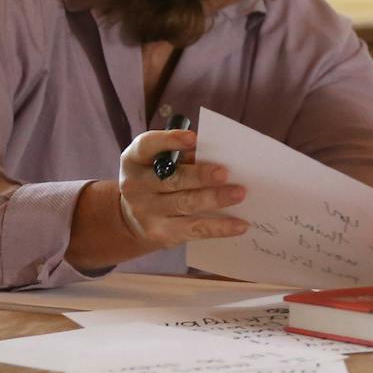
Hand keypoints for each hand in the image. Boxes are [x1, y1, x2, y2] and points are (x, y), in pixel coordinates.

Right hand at [66, 128, 248, 269]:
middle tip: (225, 173)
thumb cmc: (156, 182)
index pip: (147, 146)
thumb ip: (182, 158)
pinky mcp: (163, 234)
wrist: (132, 221)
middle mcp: (135, 186)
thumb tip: (219, 157)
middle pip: (172, 179)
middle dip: (200, 176)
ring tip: (239, 193)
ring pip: (186, 204)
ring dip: (215, 198)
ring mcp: (147, 213)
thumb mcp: (159, 165)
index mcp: (134, 160)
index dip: (169, 141)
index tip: (193, 138)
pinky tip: (240, 225)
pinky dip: (220, 227)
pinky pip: (196, 229)